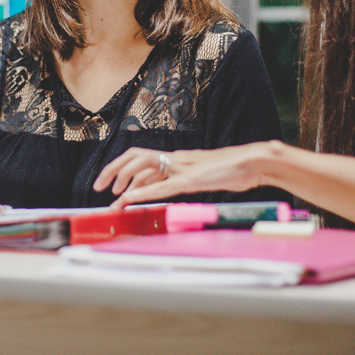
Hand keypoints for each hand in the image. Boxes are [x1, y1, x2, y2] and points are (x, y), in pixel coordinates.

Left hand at [94, 143, 273, 207]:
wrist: (256, 163)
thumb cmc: (235, 171)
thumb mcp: (205, 177)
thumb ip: (189, 180)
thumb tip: (174, 187)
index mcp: (179, 160)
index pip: (142, 158)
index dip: (123, 168)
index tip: (110, 183)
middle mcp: (177, 160)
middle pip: (136, 157)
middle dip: (113, 170)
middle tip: (99, 186)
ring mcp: (184, 168)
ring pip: (145, 167)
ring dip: (124, 181)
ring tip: (111, 198)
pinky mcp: (192, 179)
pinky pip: (163, 185)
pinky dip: (145, 191)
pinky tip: (132, 198)